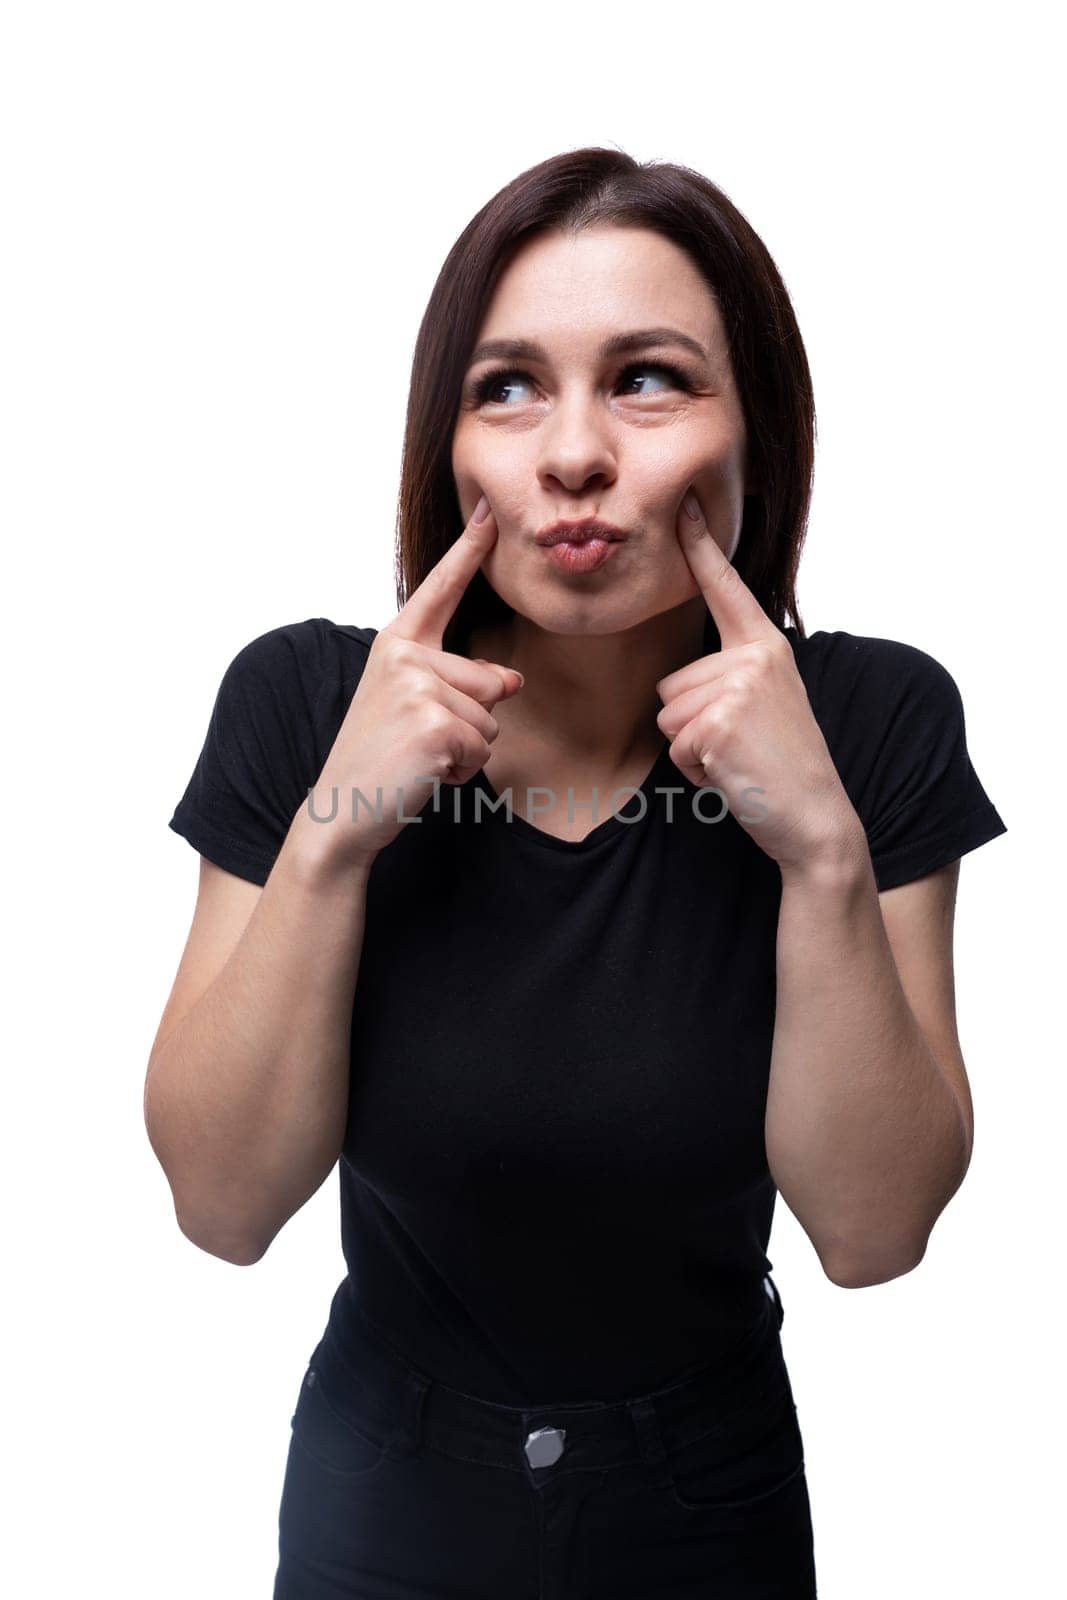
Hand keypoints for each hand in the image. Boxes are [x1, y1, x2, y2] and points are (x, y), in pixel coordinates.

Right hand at [311, 499, 522, 863]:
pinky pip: (483, 746)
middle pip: (488, 681)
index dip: (469, 550)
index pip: (440, 591)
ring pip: (490, 718)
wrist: (342, 810)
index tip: (493, 511)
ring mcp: (418, 687)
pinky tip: (425, 771)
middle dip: (470, 721)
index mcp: (396, 644)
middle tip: (417, 741)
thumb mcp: (418, 709)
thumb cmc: (379, 759)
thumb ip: (462, 684)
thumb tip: (514, 680)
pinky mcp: (434, 722)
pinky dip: (463, 769)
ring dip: (466, 749)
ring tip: (419, 756)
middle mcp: (404, 655)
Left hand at [654, 490, 862, 874]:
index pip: (726, 588)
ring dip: (692, 749)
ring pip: (667, 715)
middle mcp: (756, 657)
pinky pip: (676, 744)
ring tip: (738, 759)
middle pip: (670, 684)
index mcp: (766, 647)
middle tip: (740, 746)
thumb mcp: (765, 706)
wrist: (816, 819)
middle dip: (691, 726)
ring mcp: (740, 686)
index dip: (701, 546)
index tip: (685, 504)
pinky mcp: (722, 720)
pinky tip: (733, 774)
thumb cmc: (783, 768)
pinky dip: (696, 771)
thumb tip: (687, 681)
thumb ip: (733, 678)